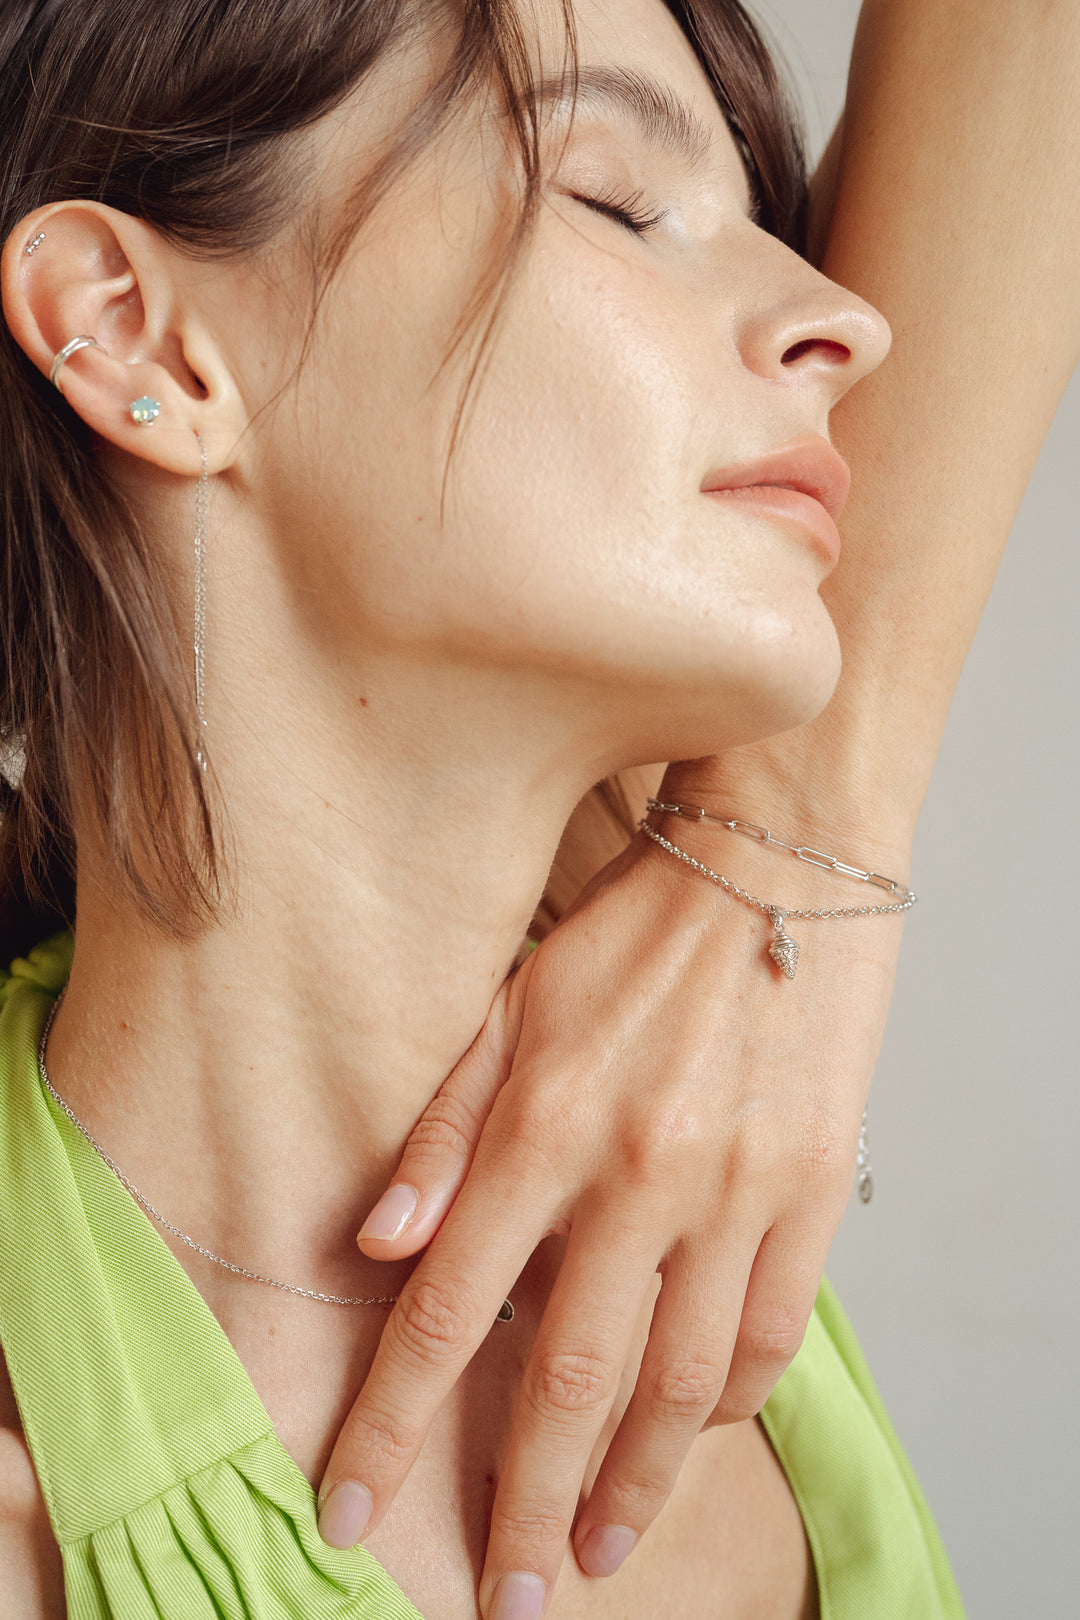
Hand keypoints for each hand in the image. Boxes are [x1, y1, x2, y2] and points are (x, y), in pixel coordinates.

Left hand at [317, 823, 905, 1616]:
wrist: (775, 874)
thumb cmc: (629, 939)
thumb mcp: (509, 1006)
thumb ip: (441, 1131)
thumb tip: (373, 1243)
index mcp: (540, 1127)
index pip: (442, 1311)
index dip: (390, 1423)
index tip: (350, 1510)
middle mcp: (633, 1175)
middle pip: (564, 1381)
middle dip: (519, 1505)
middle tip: (504, 1597)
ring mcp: (732, 1193)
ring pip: (676, 1384)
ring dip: (628, 1485)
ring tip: (592, 1553)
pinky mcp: (809, 1195)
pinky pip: (768, 1334)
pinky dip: (725, 1403)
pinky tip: (688, 1434)